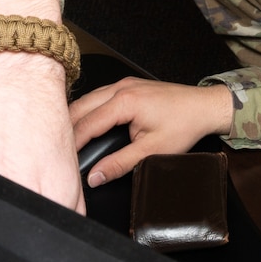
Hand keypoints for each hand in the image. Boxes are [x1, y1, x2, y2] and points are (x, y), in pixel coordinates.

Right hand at [68, 76, 234, 187]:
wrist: (204, 106)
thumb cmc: (184, 124)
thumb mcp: (151, 150)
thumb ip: (119, 164)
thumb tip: (95, 176)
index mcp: (125, 102)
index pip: (87, 123)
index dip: (71, 143)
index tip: (61, 159)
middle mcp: (121, 88)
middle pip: (81, 107)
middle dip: (66, 128)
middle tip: (56, 150)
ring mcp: (124, 84)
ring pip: (87, 100)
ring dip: (75, 118)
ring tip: (65, 140)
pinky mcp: (128, 86)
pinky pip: (98, 97)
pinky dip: (87, 111)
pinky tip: (83, 124)